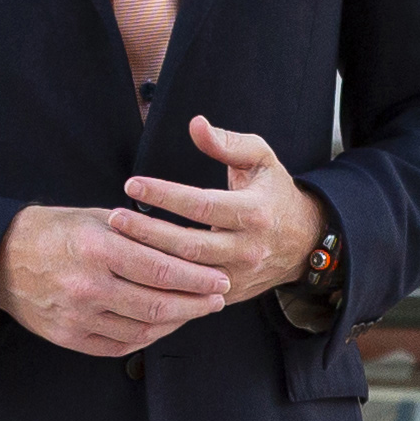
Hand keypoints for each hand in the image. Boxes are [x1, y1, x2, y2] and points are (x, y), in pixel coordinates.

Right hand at [0, 203, 232, 357]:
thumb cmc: (53, 231)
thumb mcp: (95, 218)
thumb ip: (139, 233)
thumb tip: (189, 245)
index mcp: (98, 248)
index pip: (163, 270)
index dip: (198, 279)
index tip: (221, 279)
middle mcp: (89, 285)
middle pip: (159, 305)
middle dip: (196, 303)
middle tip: (219, 298)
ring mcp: (78, 316)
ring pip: (143, 329)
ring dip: (177, 322)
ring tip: (196, 311)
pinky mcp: (69, 337)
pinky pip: (121, 345)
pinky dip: (149, 337)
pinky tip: (165, 326)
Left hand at [114, 117, 330, 303]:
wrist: (304, 243)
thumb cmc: (275, 194)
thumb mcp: (261, 160)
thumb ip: (228, 142)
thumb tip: (196, 125)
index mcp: (254, 212)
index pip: (202, 205)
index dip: (165, 195)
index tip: (133, 184)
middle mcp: (247, 248)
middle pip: (189, 245)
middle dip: (148, 232)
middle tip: (115, 218)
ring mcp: (238, 276)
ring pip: (186, 274)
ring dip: (149, 259)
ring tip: (118, 241)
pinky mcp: (229, 295)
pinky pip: (189, 294)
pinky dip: (161, 284)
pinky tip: (135, 270)